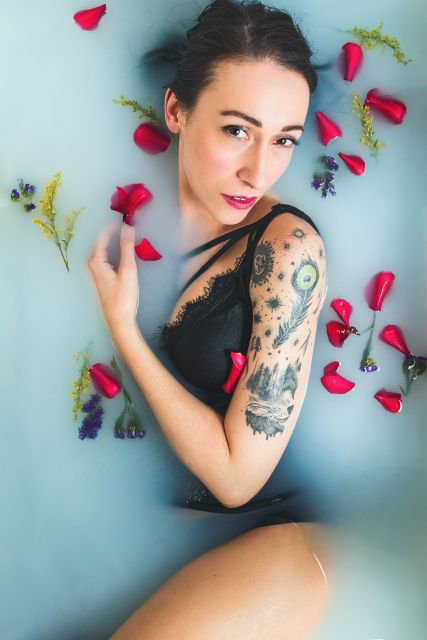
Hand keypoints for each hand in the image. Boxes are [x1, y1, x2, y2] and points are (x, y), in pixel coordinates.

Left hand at [87, 221, 139, 335]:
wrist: (119, 319)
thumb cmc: (122, 296)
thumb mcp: (128, 269)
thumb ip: (127, 247)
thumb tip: (128, 227)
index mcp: (95, 260)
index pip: (103, 234)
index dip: (115, 225)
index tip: (128, 219)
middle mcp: (93, 263)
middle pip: (104, 241)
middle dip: (117, 233)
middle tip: (132, 226)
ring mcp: (97, 270)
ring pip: (108, 250)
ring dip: (118, 243)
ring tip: (132, 237)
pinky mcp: (103, 276)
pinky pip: (109, 257)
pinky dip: (118, 252)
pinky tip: (128, 253)